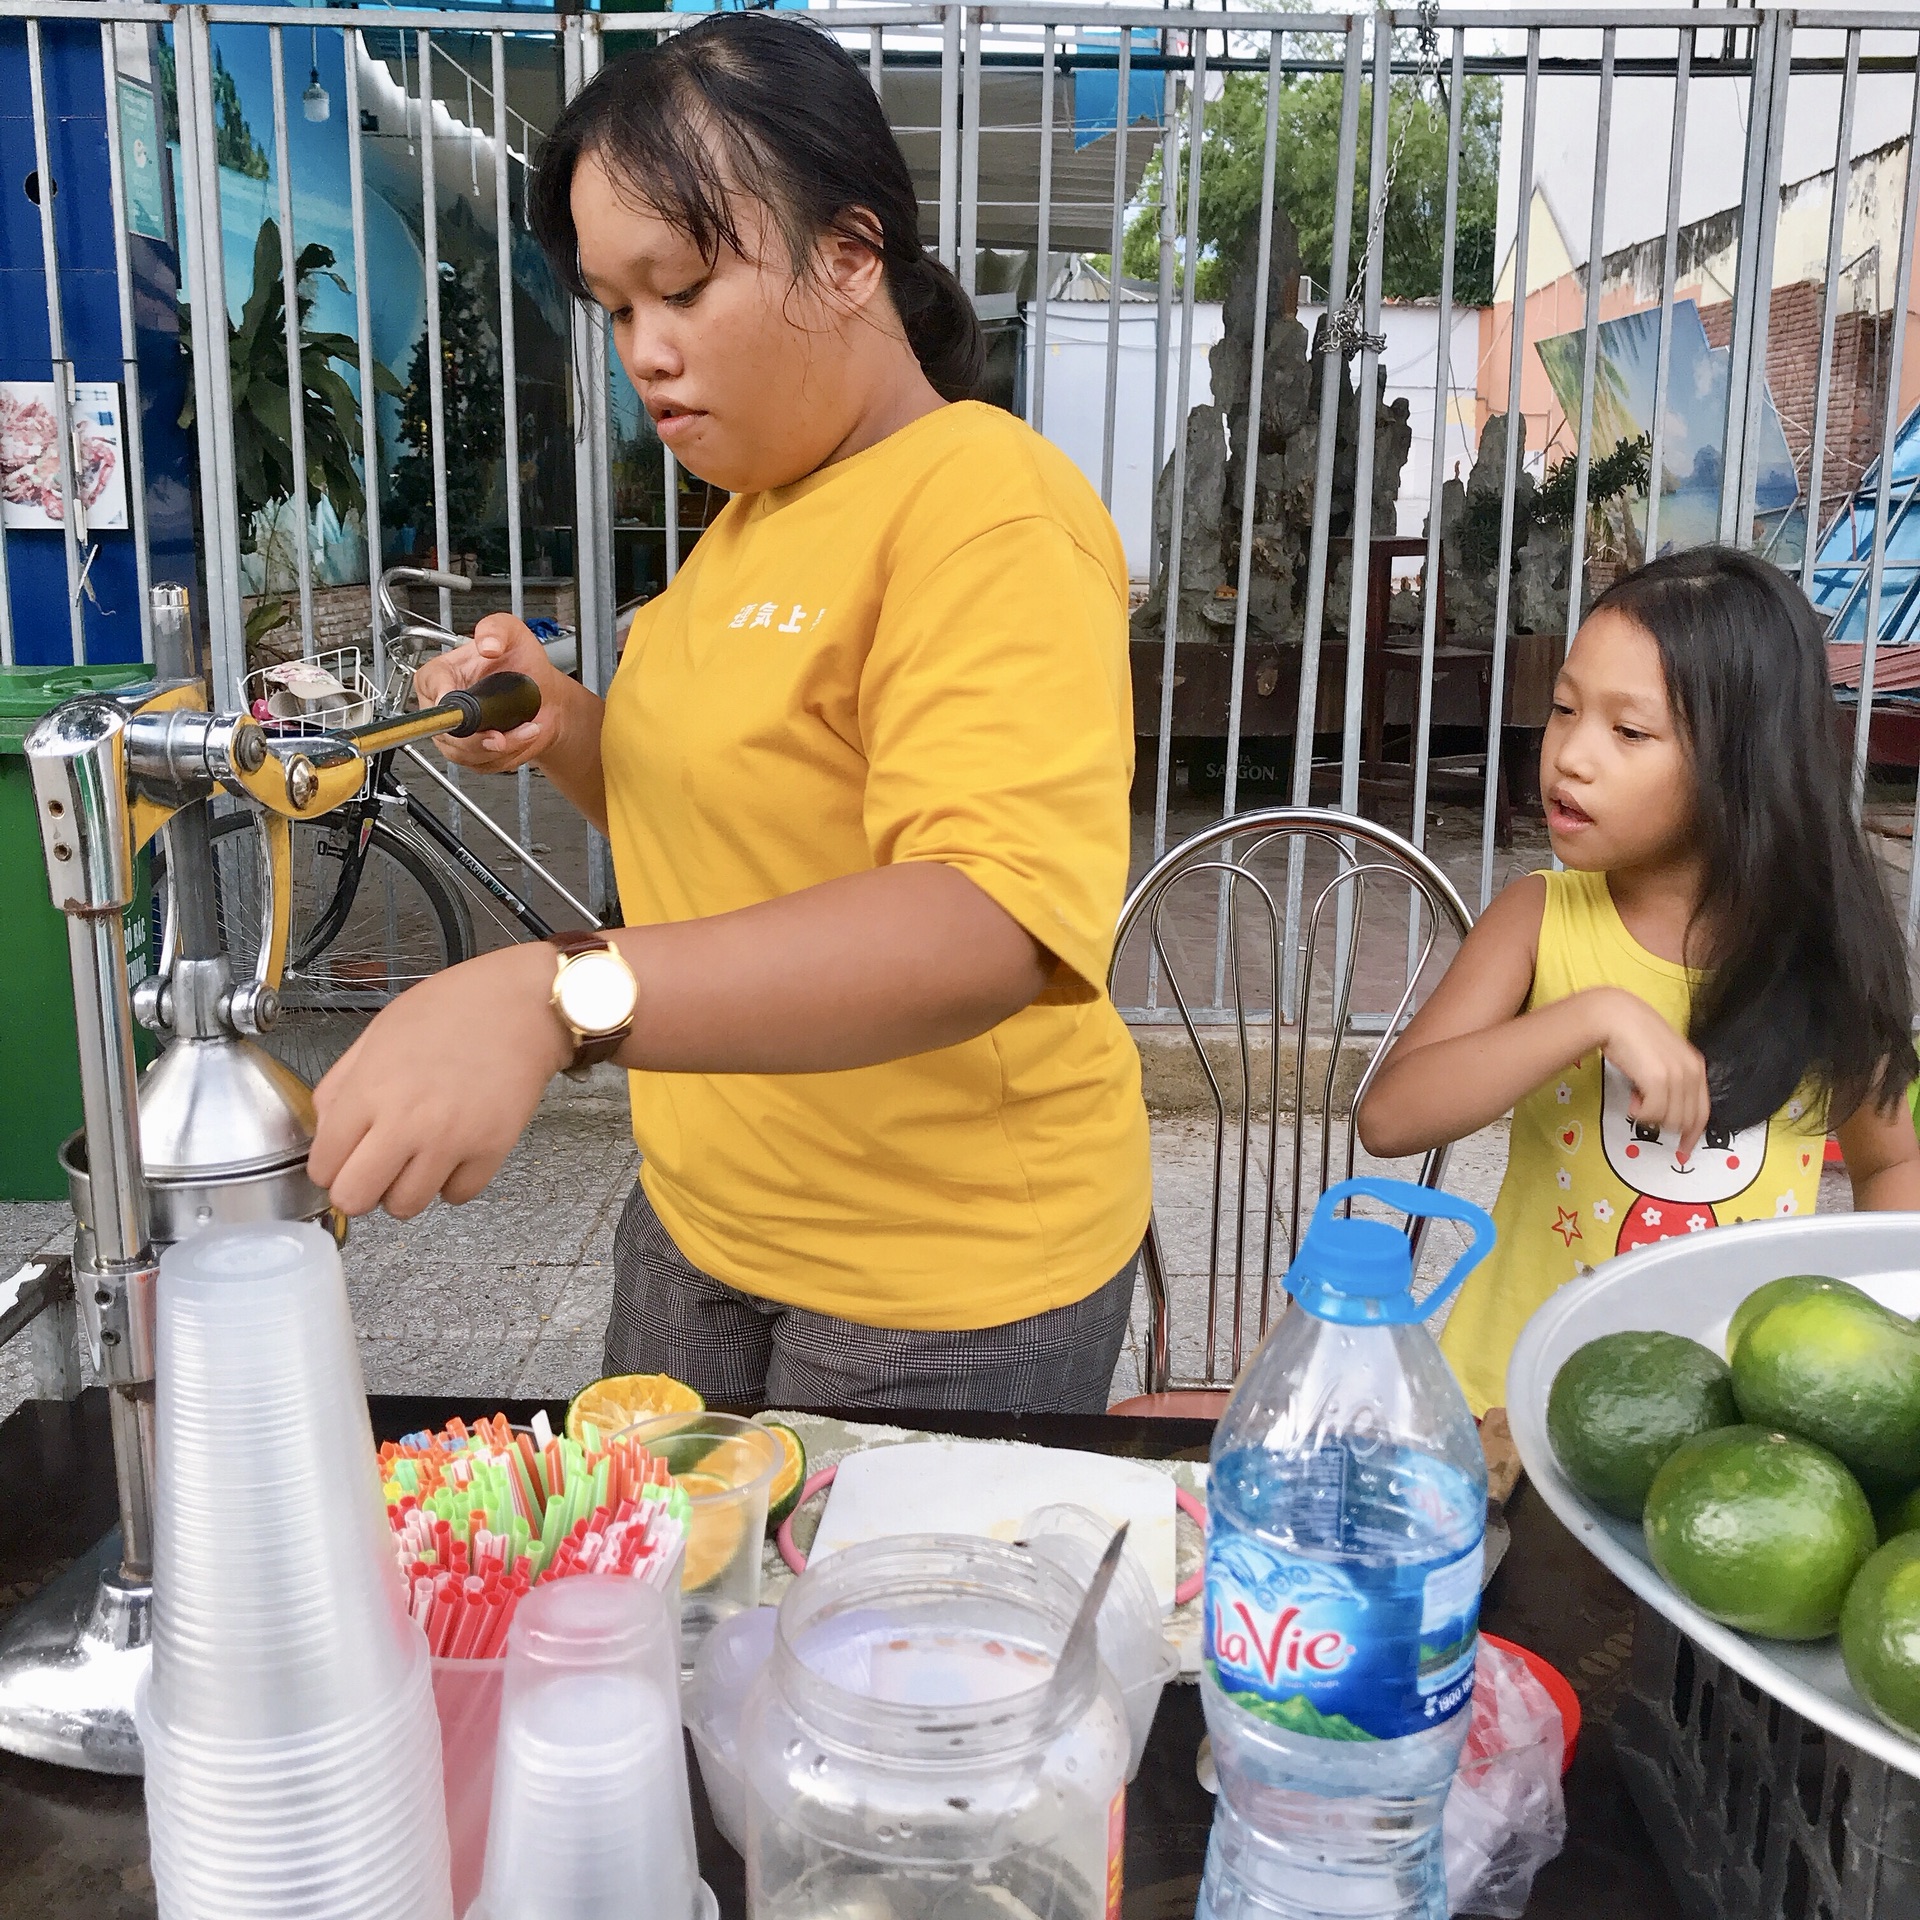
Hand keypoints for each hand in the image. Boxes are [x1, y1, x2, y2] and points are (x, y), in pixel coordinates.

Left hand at [310, 943, 572, 1216]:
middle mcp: (406, 1123)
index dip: (329, 1166)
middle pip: (355, 1199)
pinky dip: (452, 1183)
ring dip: (405, 1189)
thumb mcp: (377, 1033)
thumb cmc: (451, 1009)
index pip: (323, 1167)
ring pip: (405, 1207)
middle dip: (358, 1190)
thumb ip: (341, 1085)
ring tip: (417, 1159)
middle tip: (375, 1169)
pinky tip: (454, 1153)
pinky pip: (457, 1196)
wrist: (522, 1004)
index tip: (344, 1157)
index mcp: (369, 1090)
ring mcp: (451, 1141)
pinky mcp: (491, 1151)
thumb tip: (327, 1131)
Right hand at [412, 613, 565, 773]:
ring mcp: (456, 733)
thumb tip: (487, 644)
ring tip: (526, 730)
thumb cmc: (523, 665)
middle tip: (499, 734)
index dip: (442, 698)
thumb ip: (497, 629)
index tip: (459, 706)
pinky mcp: (473, 754)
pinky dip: (508, 754)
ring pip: (465, 752)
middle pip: (444, 729)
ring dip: (500, 745)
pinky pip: (482, 763)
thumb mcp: (513, 634)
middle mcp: (443, 705)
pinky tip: (525, 736)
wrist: (546, 696)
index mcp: (442, 674)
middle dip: (475, 736)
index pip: (429, 685)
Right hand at [1588, 986, 1710, 1157]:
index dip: (1693, 1134)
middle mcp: (1692, 1072)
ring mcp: (1677, 1077)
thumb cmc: (1632, 1034)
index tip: (1684, 1148)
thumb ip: (1672, 1077)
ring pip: (1669, 1120)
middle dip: (1664, 1124)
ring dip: (1650, 1116)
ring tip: (1636, 1097)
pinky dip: (1639, 1112)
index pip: (1703, 1111)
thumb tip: (1667, 1107)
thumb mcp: (1662, 1056)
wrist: (1614, 1017)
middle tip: (1643, 1110)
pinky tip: (1632, 1098)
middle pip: (1686, 1120)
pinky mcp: (1658, 1080)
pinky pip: (1652, 1114)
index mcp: (1696, 1066)